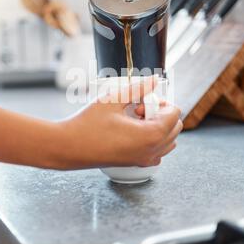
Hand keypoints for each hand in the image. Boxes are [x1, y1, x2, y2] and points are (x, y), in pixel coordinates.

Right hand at [51, 77, 182, 169]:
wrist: (69, 147)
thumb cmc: (88, 124)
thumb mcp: (113, 100)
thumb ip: (138, 88)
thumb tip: (155, 80)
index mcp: (150, 135)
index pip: (174, 114)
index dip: (160, 101)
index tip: (141, 100)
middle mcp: (151, 151)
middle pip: (174, 127)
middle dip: (160, 113)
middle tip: (137, 107)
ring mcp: (144, 160)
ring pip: (168, 141)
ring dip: (158, 126)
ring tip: (134, 120)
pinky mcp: (135, 164)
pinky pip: (157, 152)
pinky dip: (153, 139)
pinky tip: (133, 131)